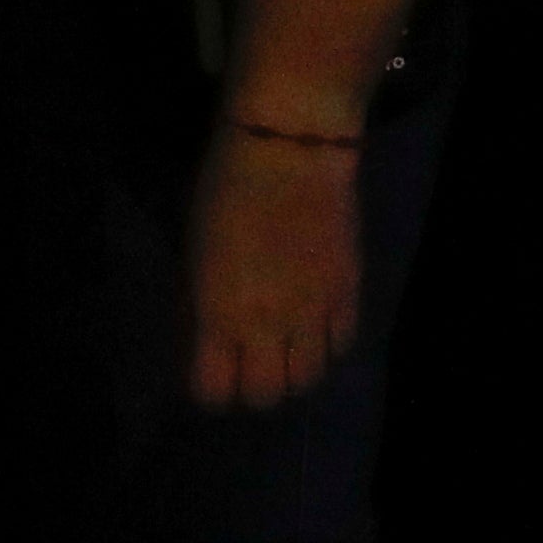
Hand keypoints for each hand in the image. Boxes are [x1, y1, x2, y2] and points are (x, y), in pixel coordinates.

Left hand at [187, 123, 363, 410]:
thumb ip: (198, 306)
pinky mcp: (349, 290)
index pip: (213, 391)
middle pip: (265, 396)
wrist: (291, 146)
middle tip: (249, 361)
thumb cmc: (224, 188)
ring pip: (308, 379)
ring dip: (293, 369)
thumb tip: (203, 340)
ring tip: (286, 347)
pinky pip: (342, 343)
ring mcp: (314, 310)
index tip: (210, 370)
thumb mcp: (193, 252)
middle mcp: (268, 324)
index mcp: (219, 314)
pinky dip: (327, 343)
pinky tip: (316, 324)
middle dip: (253, 388)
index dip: (210, 388)